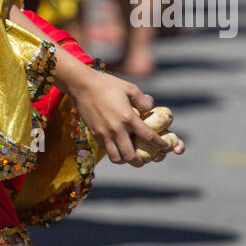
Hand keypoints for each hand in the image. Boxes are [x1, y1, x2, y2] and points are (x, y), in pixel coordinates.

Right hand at [67, 66, 185, 166]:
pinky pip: (107, 151)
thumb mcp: (129, 88)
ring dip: (126, 160)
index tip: (164, 147)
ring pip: (117, 158)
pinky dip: (114, 153)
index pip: (148, 137)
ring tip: (130, 155)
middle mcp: (117, 130)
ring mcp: (104, 134)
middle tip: (145, 158)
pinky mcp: (95, 135)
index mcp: (128, 118)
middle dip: (141, 161)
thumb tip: (151, 107)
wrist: (82, 85)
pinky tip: (117, 146)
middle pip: (131, 156)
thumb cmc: (107, 84)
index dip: (159, 144)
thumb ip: (143, 99)